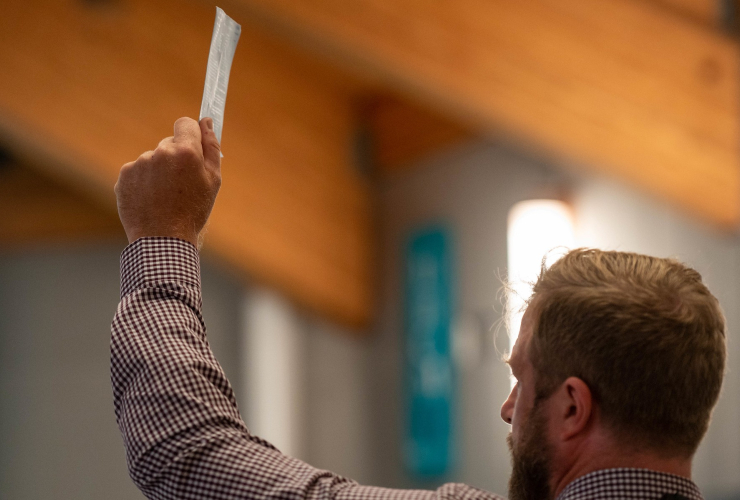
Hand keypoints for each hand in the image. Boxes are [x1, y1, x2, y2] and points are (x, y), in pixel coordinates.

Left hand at [114, 117, 221, 247]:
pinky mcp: (124, 176)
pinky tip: (151, 200)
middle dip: (176, 158)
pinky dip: (144, 182)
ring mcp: (139, 163)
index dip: (191, 134)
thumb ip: (211, 147)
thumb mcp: (213, 180)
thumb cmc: (193, 211)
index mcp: (185, 151)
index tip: (193, 146)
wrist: (163, 240)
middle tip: (182, 184)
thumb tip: (206, 121)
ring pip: (153, 159)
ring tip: (165, 197)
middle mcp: (160, 152)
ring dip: (159, 171)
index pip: (185, 123)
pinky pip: (137, 172)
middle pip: (169, 143)